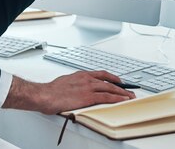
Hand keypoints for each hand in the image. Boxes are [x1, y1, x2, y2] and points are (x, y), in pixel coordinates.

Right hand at [2, 71, 135, 114]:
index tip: (118, 80)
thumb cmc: (50, 91)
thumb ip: (74, 84)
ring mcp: (88, 87)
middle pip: (108, 81)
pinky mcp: (88, 97)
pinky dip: (117, 98)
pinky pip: (107, 97)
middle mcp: (86, 78)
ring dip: (122, 92)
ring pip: (110, 88)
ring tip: (130, 96)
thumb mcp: (65, 82)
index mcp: (81, 74)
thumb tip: (76, 89)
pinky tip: (122, 100)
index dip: (112, 77)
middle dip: (120, 86)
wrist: (44, 95)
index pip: (101, 74)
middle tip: (128, 89)